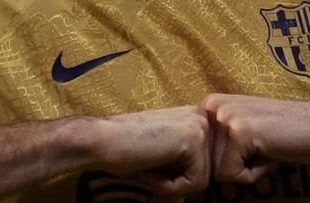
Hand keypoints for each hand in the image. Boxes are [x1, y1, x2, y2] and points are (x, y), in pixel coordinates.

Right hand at [90, 105, 211, 198]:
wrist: (101, 140)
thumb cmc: (127, 150)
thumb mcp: (167, 155)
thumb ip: (188, 165)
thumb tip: (208, 192)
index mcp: (196, 119)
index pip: (204, 165)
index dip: (178, 176)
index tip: (154, 163)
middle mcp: (202, 118)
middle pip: (206, 172)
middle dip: (177, 181)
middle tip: (149, 167)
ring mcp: (199, 126)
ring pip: (202, 180)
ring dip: (172, 184)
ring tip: (149, 166)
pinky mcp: (193, 140)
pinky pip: (194, 183)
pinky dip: (169, 186)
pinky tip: (149, 167)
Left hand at [201, 94, 309, 183]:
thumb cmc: (284, 131)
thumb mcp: (242, 126)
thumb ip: (218, 138)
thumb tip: (193, 164)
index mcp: (210, 104)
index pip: (201, 153)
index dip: (228, 159)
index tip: (251, 144)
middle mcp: (212, 106)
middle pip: (207, 163)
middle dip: (236, 165)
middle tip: (262, 147)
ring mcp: (225, 117)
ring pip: (218, 172)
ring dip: (246, 169)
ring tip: (266, 148)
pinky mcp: (239, 132)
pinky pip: (233, 175)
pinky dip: (255, 173)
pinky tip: (270, 151)